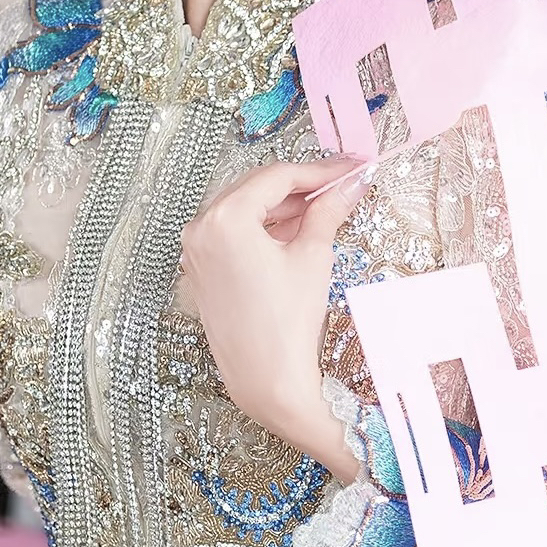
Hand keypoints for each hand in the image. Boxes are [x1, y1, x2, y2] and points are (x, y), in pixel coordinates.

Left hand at [179, 156, 372, 479]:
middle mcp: (200, 229)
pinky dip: (262, 229)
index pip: (277, 177)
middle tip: (340, 184)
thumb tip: (351, 184)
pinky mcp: (200, 272)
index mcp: (225, 218)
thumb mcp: (312, 257)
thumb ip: (328, 211)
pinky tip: (295, 232)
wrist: (266, 379)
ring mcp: (195, 252)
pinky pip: (232, 236)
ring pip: (243, 211)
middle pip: (256, 189)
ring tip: (323, 209)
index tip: (350, 167)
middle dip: (300, 186)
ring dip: (281, 207)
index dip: (319, 170)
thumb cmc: (288, 321)